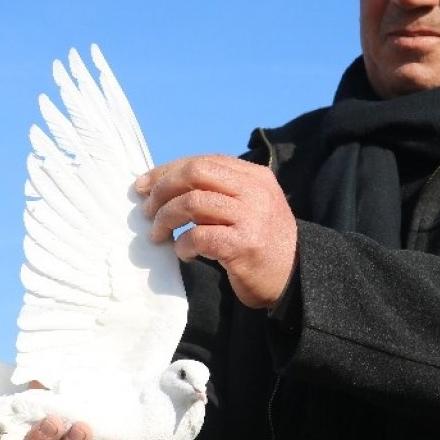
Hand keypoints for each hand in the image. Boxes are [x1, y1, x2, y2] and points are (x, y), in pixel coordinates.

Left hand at [136, 155, 296, 307]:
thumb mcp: (251, 205)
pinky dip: (182, 245)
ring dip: (165, 219)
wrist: (295, 278)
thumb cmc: (262, 242)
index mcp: (255, 176)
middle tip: (147, 210)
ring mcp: (251, 217)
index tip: (144, 185)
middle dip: (162, 189)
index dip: (167, 171)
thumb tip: (165, 183)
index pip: (203, 161)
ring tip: (158, 234)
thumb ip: (221, 190)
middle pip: (195, 173)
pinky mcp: (244, 245)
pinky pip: (199, 236)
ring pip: (192, 203)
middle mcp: (254, 191)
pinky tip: (183, 253)